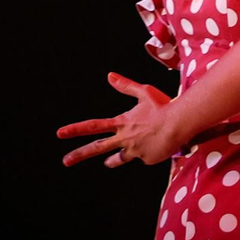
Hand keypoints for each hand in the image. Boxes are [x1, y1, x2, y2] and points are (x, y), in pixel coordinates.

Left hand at [57, 73, 181, 167]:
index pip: (94, 126)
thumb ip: (125, 86)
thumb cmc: (163, 106)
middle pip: (97, 148)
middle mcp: (124, 138)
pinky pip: (145, 156)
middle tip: (65, 160)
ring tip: (107, 163)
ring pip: (119, 159)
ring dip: (112, 161)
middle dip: (79, 154)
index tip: (60, 133)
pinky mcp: (146, 159)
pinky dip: (150, 150)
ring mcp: (134, 151)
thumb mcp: (144, 92)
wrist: (179, 124)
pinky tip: (160, 143)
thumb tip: (109, 76)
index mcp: (122, 122)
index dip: (76, 129)